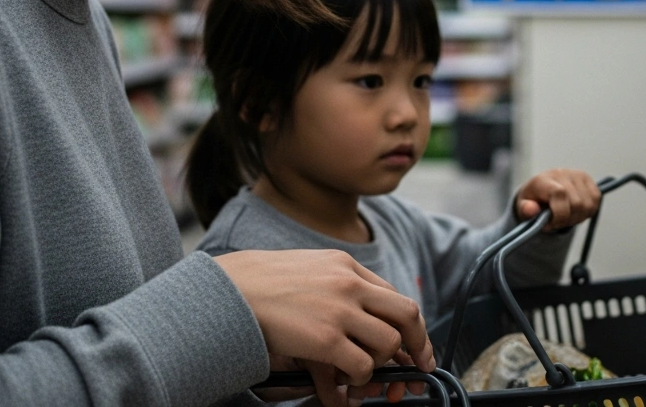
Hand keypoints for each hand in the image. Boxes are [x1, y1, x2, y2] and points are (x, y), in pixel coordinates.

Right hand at [215, 250, 434, 406]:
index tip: (415, 344)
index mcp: (346, 265)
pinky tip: (344, 380)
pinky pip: (362, 365)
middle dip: (417, 343)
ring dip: (380, 363)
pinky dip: (358, 378)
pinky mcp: (325, 339)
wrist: (228, 290)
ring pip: (388, 343)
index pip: (394, 295)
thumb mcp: (309, 268)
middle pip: (407, 314)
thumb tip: (363, 310)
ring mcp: (339, 311)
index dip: (411, 324)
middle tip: (417, 364)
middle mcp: (349, 284)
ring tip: (361, 369)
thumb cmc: (262, 283)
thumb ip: (338, 282)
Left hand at [514, 169, 600, 230]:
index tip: (551, 224)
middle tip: (557, 222)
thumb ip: (525, 209)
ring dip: (578, 217)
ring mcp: (577, 175)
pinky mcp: (588, 179)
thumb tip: (532, 210)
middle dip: (568, 219)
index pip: (560, 194)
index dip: (560, 214)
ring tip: (566, 216)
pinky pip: (596, 200)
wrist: (541, 188)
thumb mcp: (522, 206)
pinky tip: (575, 211)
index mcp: (544, 180)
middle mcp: (562, 174)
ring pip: (588, 205)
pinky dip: (587, 211)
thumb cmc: (532, 200)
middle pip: (577, 203)